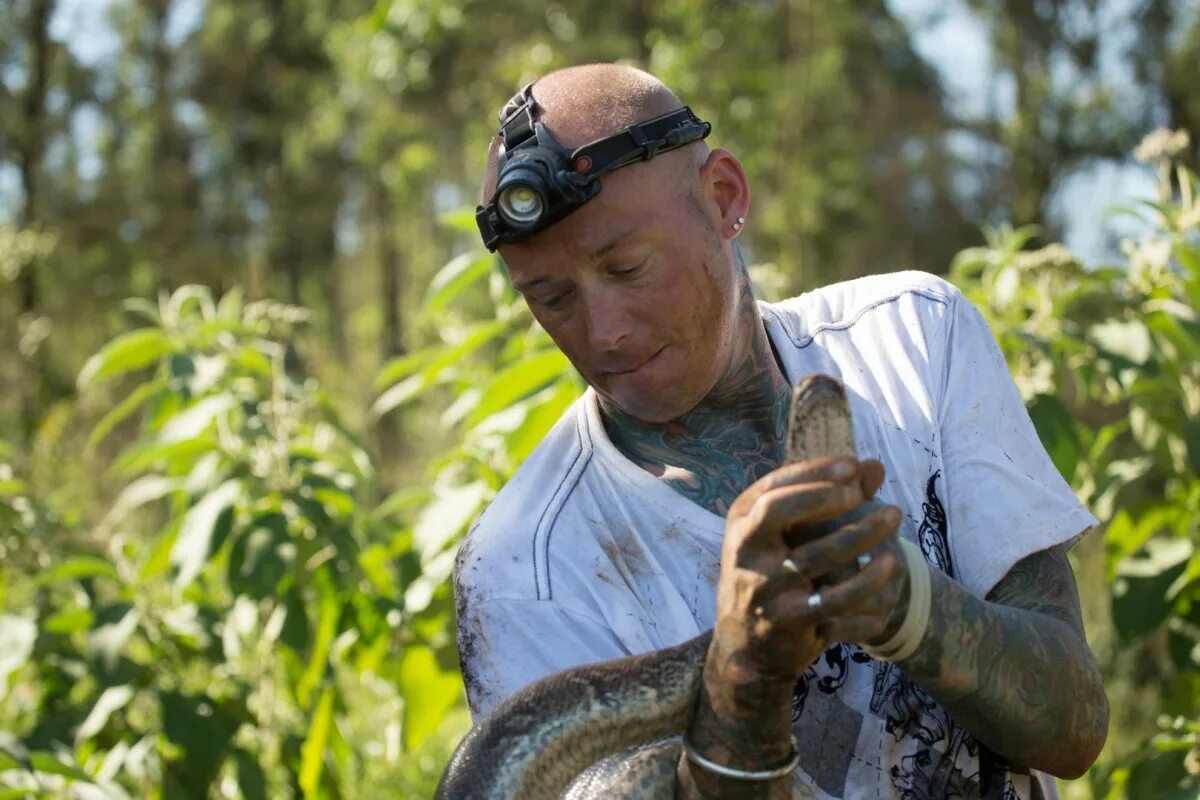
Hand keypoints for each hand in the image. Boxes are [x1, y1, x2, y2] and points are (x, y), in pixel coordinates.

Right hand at [712, 455, 902, 686]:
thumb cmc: (771, 574)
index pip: (773, 487)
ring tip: (893, 519)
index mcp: (741, 523)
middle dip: (823, 496)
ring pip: (818, 556)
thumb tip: (873, 466)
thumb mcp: (783, 536)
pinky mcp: (789, 622)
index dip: (814, 472)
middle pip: (780, 512)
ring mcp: (765, 589)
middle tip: (862, 492)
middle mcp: (745, 553)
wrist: (745, 646)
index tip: (852, 465)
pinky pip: (836, 603)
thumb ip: (828, 498)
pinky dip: (867, 587)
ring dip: (861, 535)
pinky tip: (890, 571)